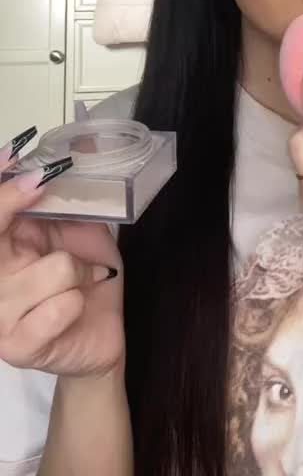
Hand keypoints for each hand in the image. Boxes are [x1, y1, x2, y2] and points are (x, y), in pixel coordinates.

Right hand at [0, 140, 123, 378]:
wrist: (102, 332)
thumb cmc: (88, 277)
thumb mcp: (79, 226)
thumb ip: (64, 196)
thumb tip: (72, 146)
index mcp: (3, 247)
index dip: (2, 186)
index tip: (14, 155)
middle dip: (16, 202)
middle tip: (41, 183)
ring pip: (54, 268)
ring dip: (81, 269)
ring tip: (83, 279)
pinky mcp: (17, 346)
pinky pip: (62, 305)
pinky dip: (80, 298)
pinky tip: (77, 306)